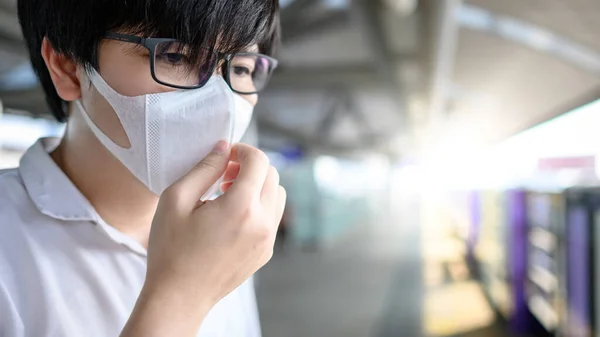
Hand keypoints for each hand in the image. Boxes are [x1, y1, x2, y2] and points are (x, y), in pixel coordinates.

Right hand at [122, 141, 285, 336]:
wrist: (178, 296)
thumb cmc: (171, 249)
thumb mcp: (176, 199)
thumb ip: (205, 167)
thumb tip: (224, 146)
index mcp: (242, 207)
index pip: (259, 160)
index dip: (242, 149)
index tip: (225, 156)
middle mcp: (262, 223)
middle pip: (272, 174)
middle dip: (250, 167)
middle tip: (223, 175)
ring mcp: (267, 240)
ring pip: (277, 195)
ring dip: (257, 186)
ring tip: (227, 195)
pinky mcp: (265, 252)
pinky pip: (272, 217)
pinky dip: (259, 206)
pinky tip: (231, 216)